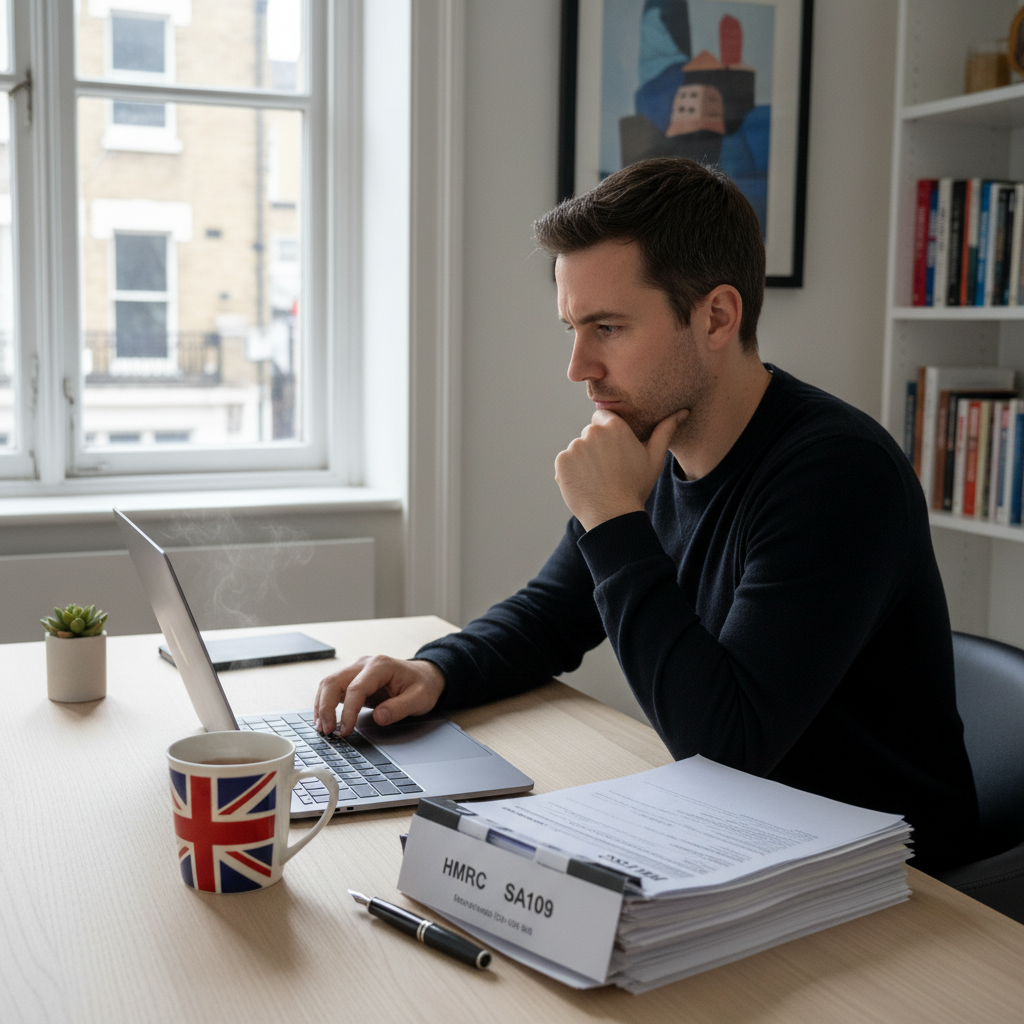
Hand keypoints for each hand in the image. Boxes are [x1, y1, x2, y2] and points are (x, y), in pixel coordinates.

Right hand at [313, 656, 445, 735]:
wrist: (426, 675)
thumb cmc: (423, 685)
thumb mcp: (420, 699)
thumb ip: (399, 708)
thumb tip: (379, 717)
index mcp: (380, 666)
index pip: (356, 688)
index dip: (347, 711)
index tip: (345, 731)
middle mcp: (364, 664)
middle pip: (334, 681)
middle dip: (325, 707)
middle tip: (327, 731)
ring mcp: (357, 670)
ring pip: (328, 684)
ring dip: (321, 706)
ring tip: (322, 728)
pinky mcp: (354, 679)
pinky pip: (333, 689)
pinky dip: (325, 704)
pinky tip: (325, 720)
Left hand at [554, 408, 686, 529]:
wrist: (613, 515)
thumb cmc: (636, 486)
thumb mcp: (654, 458)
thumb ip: (665, 431)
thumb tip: (683, 411)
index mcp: (614, 426)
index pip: (603, 417)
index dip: (609, 433)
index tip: (615, 450)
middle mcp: (591, 432)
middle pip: (590, 433)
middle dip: (596, 446)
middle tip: (609, 468)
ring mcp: (574, 447)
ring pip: (578, 449)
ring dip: (584, 460)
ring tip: (598, 479)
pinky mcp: (561, 462)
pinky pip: (566, 462)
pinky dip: (572, 472)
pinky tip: (586, 484)